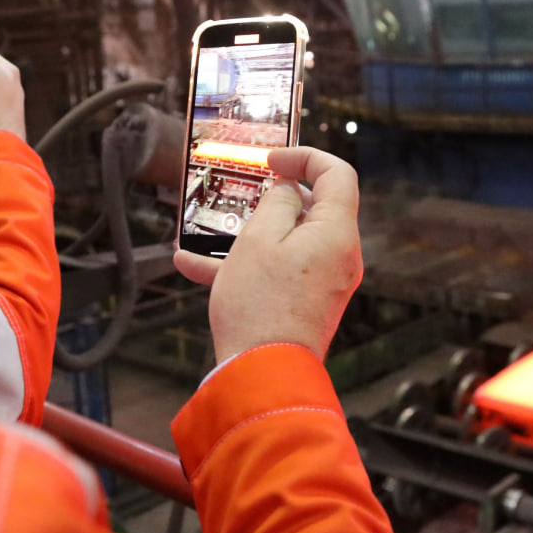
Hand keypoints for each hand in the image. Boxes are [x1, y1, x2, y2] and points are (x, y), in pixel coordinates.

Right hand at [174, 147, 362, 364]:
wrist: (263, 375)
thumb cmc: (260, 305)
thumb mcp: (259, 240)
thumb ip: (276, 204)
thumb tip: (288, 192)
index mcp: (336, 233)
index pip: (338, 174)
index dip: (306, 157)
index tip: (272, 159)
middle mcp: (340, 256)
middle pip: (316, 208)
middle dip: (274, 198)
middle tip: (243, 193)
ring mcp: (326, 282)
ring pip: (290, 242)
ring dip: (250, 234)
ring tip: (205, 234)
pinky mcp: (309, 303)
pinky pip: (281, 271)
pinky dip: (249, 265)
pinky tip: (192, 267)